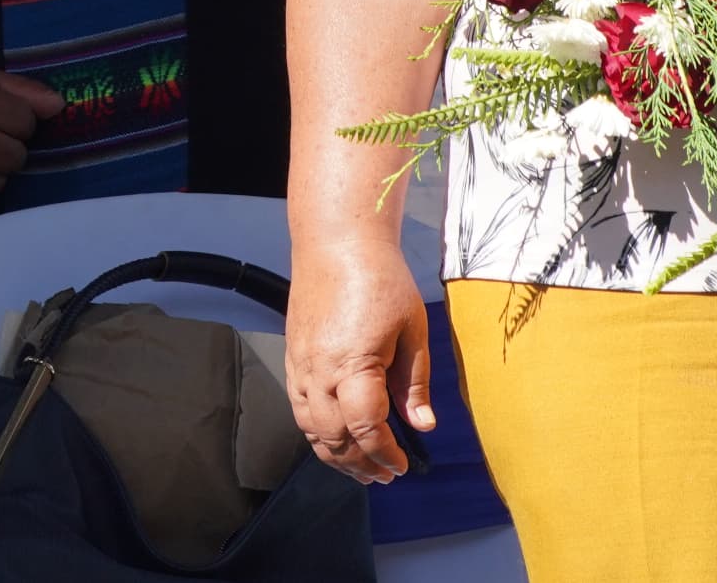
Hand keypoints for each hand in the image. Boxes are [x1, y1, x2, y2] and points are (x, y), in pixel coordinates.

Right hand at [284, 227, 435, 483]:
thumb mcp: (412, 330)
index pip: (366, 428)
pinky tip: (335, 437)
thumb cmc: (378, 277)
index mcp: (352, 364)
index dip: (385, 454)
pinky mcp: (293, 357)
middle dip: (360, 464)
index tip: (403, 465)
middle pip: (334, 438)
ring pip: (310, 428)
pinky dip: (316, 432)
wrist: (335, 241)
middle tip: (385, 475)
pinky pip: (299, 408)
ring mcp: (300, 365)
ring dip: (335, 455)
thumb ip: (414, 383)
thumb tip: (423, 425)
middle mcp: (318, 370)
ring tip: (361, 467)